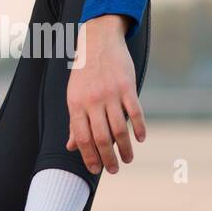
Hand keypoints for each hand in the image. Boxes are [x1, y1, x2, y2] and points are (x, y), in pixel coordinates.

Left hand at [65, 14, 147, 173]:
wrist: (98, 40)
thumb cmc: (85, 72)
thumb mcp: (74, 95)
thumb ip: (75, 122)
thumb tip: (71, 147)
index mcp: (76, 104)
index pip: (81, 138)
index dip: (89, 157)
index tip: (95, 170)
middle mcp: (92, 100)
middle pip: (100, 138)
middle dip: (107, 158)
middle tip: (114, 170)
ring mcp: (110, 93)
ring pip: (119, 129)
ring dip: (124, 148)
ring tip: (128, 159)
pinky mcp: (127, 86)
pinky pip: (134, 112)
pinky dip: (139, 128)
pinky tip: (140, 138)